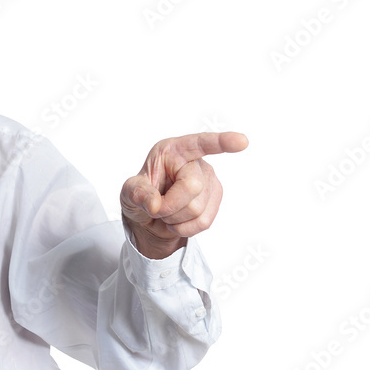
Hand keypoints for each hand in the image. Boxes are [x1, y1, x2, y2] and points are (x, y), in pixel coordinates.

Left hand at [120, 132, 247, 258]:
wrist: (150, 217)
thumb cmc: (141, 196)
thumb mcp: (128, 193)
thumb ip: (137, 194)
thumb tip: (154, 203)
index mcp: (172, 151)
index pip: (199, 143)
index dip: (220, 142)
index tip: (241, 141)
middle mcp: (195, 162)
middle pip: (192, 188)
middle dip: (169, 206)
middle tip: (156, 207)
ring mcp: (209, 180)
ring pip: (198, 210)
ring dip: (175, 219)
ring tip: (167, 212)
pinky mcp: (215, 198)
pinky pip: (204, 222)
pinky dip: (185, 228)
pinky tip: (177, 221)